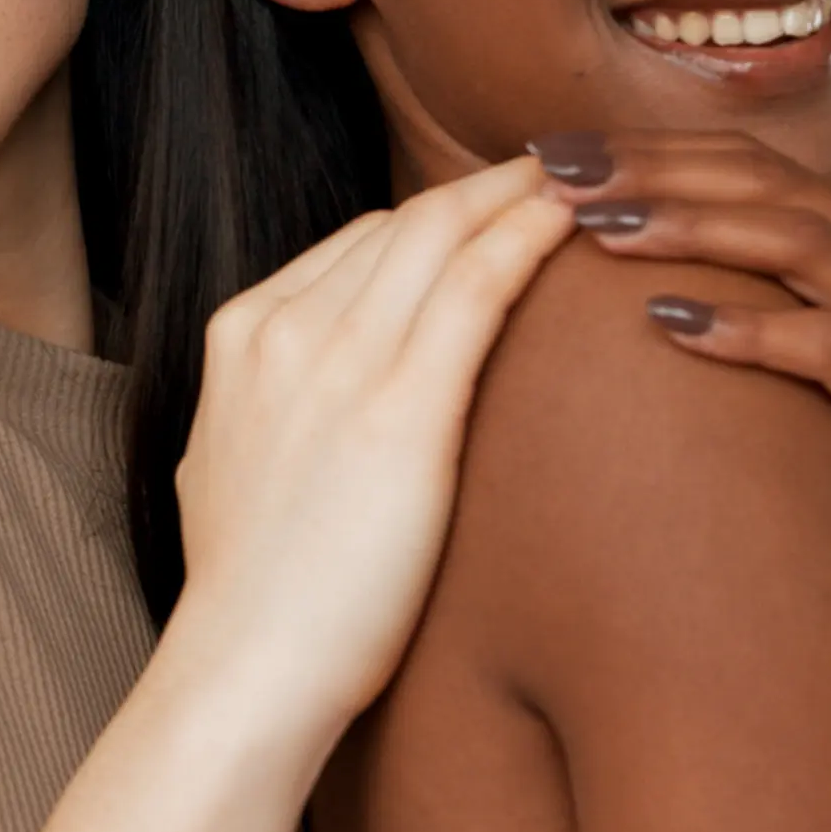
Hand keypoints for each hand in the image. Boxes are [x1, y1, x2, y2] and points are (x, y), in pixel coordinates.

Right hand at [167, 157, 576, 730]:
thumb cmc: (258, 596)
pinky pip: (476, 287)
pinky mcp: (401, 407)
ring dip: (519, 193)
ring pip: (441, 235)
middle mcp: (282, 328)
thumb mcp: (237, 470)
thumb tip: (324, 409)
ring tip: (593, 176)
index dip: (437, 219)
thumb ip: (278, 412)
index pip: (357, 244)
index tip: (496, 211)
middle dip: (487, 186)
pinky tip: (575, 221)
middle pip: (403, 222)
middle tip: (566, 165)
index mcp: (240, 337)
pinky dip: (528, 237)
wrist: (247, 666)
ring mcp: (336, 360)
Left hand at [532, 128, 830, 653]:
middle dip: (653, 169)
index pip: (749, 162)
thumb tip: (602, 281)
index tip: (549, 152)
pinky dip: (748, 328)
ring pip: (800, 244)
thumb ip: (738, 306)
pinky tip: (667, 322)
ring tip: (597, 230)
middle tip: (554, 173)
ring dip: (691, 228)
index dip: (647, 148)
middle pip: (767, 183)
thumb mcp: (797, 368)